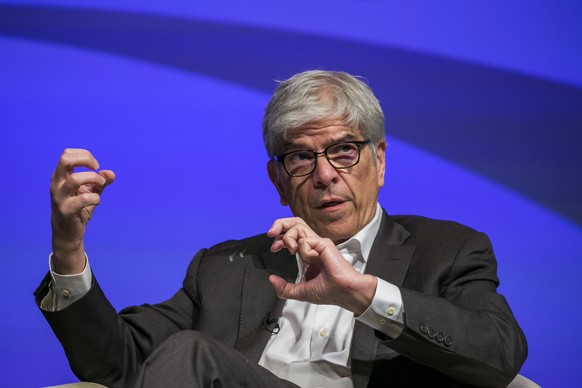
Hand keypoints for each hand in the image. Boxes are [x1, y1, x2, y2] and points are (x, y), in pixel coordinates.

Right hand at [50, 148, 114, 273]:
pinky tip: (97, 201)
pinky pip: (83, 199)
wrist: (67, 233)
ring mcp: (60, 197)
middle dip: (85, 160)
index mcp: (60, 176)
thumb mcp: (90, 191)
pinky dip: (95, 198)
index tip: (95, 166)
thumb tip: (111, 174)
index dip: (84, 155)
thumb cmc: (78, 208)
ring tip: (100, 185)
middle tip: (96, 169)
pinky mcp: (66, 210)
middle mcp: (57, 184)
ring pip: (74, 179)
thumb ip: (101, 181)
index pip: (67, 154)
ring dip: (93, 179)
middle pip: (65, 160)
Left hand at [267, 218, 376, 314]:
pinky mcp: (324, 243)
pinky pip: (305, 240)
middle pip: (295, 222)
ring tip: (290, 250)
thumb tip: (272, 279)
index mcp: (308, 253)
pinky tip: (311, 259)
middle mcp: (313, 245)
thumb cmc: (329, 291)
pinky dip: (303, 251)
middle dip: (279, 224)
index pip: (292, 235)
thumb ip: (284, 288)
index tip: (273, 249)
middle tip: (271, 234)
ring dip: (288, 237)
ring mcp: (318, 243)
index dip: (280, 238)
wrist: (344, 292)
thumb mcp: (300, 292)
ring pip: (298, 225)